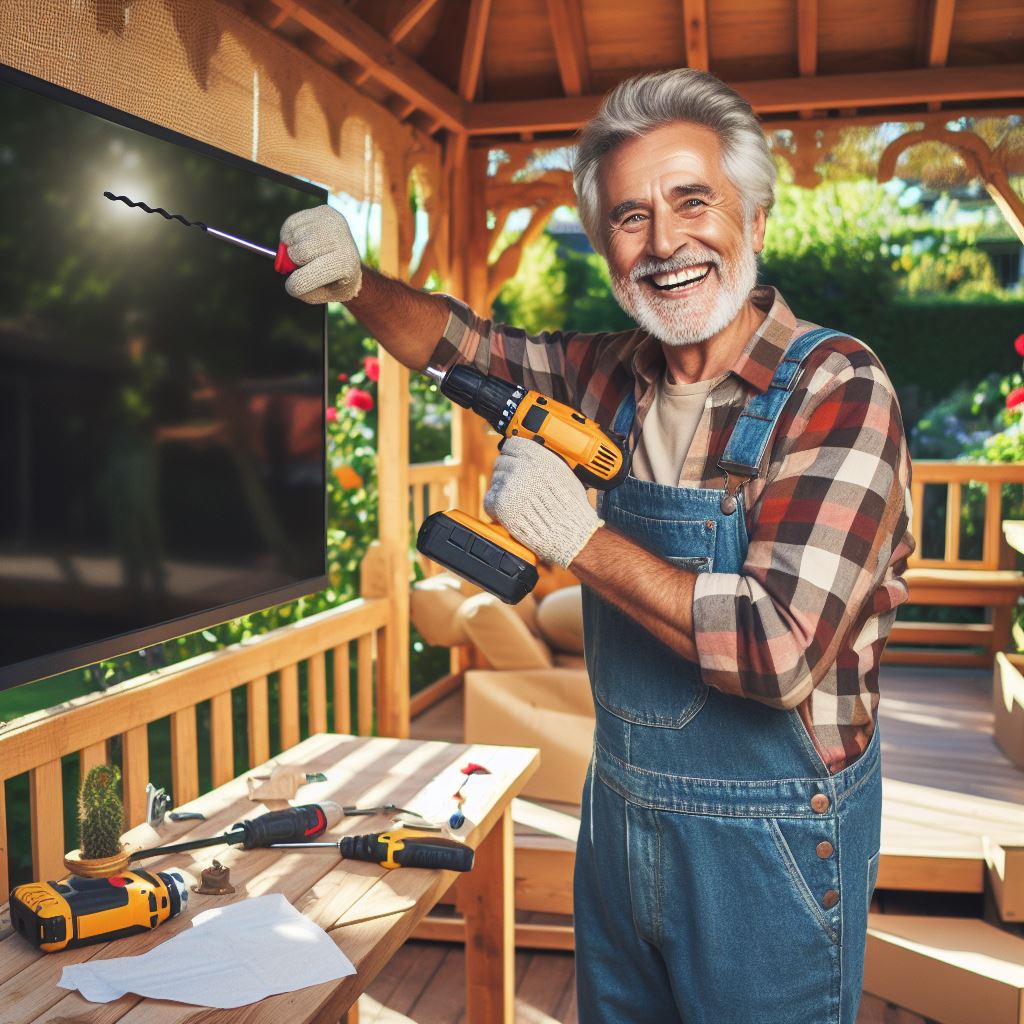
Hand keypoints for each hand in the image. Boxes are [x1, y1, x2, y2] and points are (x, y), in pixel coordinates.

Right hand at [280, 205, 361, 303]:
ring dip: (292, 248)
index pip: (304, 279)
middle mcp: (342, 240)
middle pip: (298, 253)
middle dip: (294, 263)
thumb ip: (301, 289)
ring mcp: (334, 223)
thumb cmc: (334, 281)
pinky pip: (291, 223)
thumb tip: (284, 264)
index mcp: (344, 266)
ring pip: (293, 237)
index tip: (295, 286)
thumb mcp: (321, 294)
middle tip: (304, 265)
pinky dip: (289, 235)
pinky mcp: (325, 210)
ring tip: (307, 253)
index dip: (294, 286)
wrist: (350, 260)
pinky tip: (303, 240)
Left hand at [483, 437, 603, 568]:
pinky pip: (489, 500)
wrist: (571, 533)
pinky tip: (510, 512)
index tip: (514, 461)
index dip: (513, 454)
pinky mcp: (502, 504)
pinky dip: (495, 507)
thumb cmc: (572, 506)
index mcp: (539, 456)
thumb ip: (543, 459)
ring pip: (495, 480)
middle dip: (507, 473)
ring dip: (503, 490)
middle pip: (501, 462)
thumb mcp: (563, 471)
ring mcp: (511, 485)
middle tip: (518, 487)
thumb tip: (527, 455)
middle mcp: (523, 467)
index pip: (512, 444)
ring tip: (520, 502)